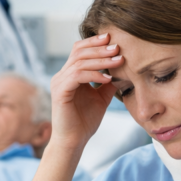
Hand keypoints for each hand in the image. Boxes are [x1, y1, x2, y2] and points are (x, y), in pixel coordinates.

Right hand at [49, 33, 121, 149]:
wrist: (74, 141)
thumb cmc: (85, 121)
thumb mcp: (101, 97)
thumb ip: (107, 82)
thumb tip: (122, 67)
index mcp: (69, 75)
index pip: (79, 50)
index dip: (94, 42)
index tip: (113, 39)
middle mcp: (61, 76)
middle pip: (78, 52)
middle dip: (99, 48)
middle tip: (117, 47)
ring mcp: (59, 83)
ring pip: (79, 62)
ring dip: (100, 60)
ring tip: (118, 60)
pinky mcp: (60, 93)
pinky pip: (77, 76)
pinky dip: (93, 75)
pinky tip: (107, 78)